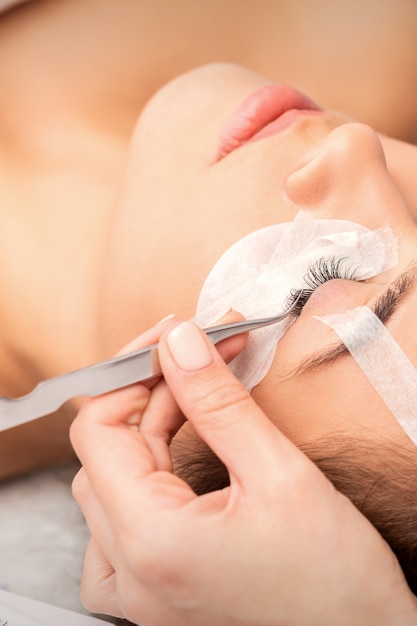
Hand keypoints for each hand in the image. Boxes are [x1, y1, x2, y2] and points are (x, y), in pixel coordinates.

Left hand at [70, 316, 416, 625]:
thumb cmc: (334, 577)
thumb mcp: (279, 473)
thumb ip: (218, 403)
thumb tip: (179, 343)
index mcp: (151, 540)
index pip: (99, 429)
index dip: (135, 374)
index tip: (177, 340)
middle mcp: (131, 572)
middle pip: (106, 453)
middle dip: (154, 393)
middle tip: (205, 358)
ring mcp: (138, 590)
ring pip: (107, 485)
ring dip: (147, 432)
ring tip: (196, 401)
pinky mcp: (155, 593)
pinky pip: (113, 530)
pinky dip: (138, 481)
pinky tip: (168, 465)